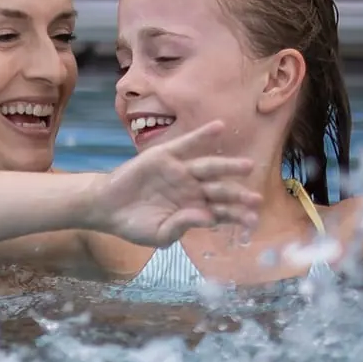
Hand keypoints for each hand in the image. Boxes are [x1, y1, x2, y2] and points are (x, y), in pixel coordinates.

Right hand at [87, 122, 258, 245]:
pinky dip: (203, 135)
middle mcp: (191, 189)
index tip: (252, 220)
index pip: (221, 212)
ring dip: (228, 166)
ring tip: (248, 165)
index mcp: (193, 210)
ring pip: (209, 167)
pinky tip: (219, 127)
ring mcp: (179, 171)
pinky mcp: (165, 156)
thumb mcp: (160, 234)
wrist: (106, 208)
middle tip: (256, 198)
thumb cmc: (134, 224)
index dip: (236, 215)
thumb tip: (207, 217)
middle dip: (238, 194)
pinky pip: (187, 144)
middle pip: (220, 190)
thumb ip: (182, 225)